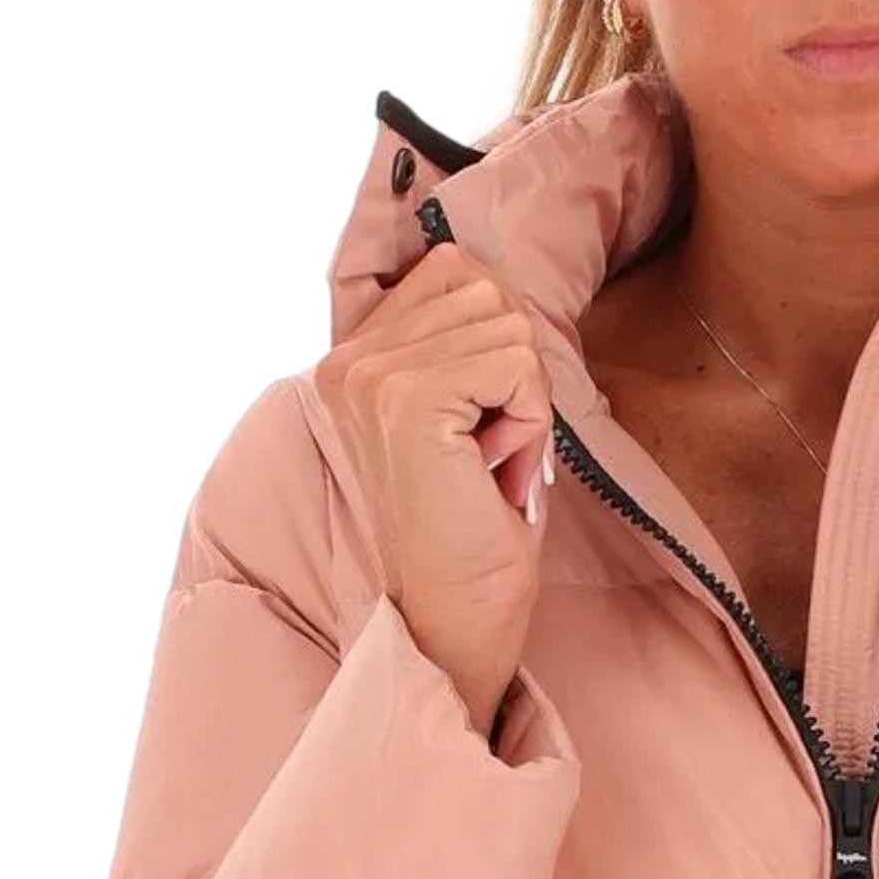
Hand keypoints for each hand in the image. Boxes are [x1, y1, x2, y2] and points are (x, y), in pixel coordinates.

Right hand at [312, 242, 556, 736]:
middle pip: (489, 292)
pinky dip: (529, 422)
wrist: (458, 609)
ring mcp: (372, 376)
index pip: (457, 269)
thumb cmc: (475, 519)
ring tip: (488, 464)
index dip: (500, 344)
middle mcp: (349, 358)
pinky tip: (494, 471)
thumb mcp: (467, 409)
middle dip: (518, 376)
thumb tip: (498, 274)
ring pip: (509, 327)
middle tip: (489, 454)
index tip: (480, 423)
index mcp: (353, 354)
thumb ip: (462, 337)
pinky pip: (517, 364)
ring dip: (525, 404)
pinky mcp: (407, 399)